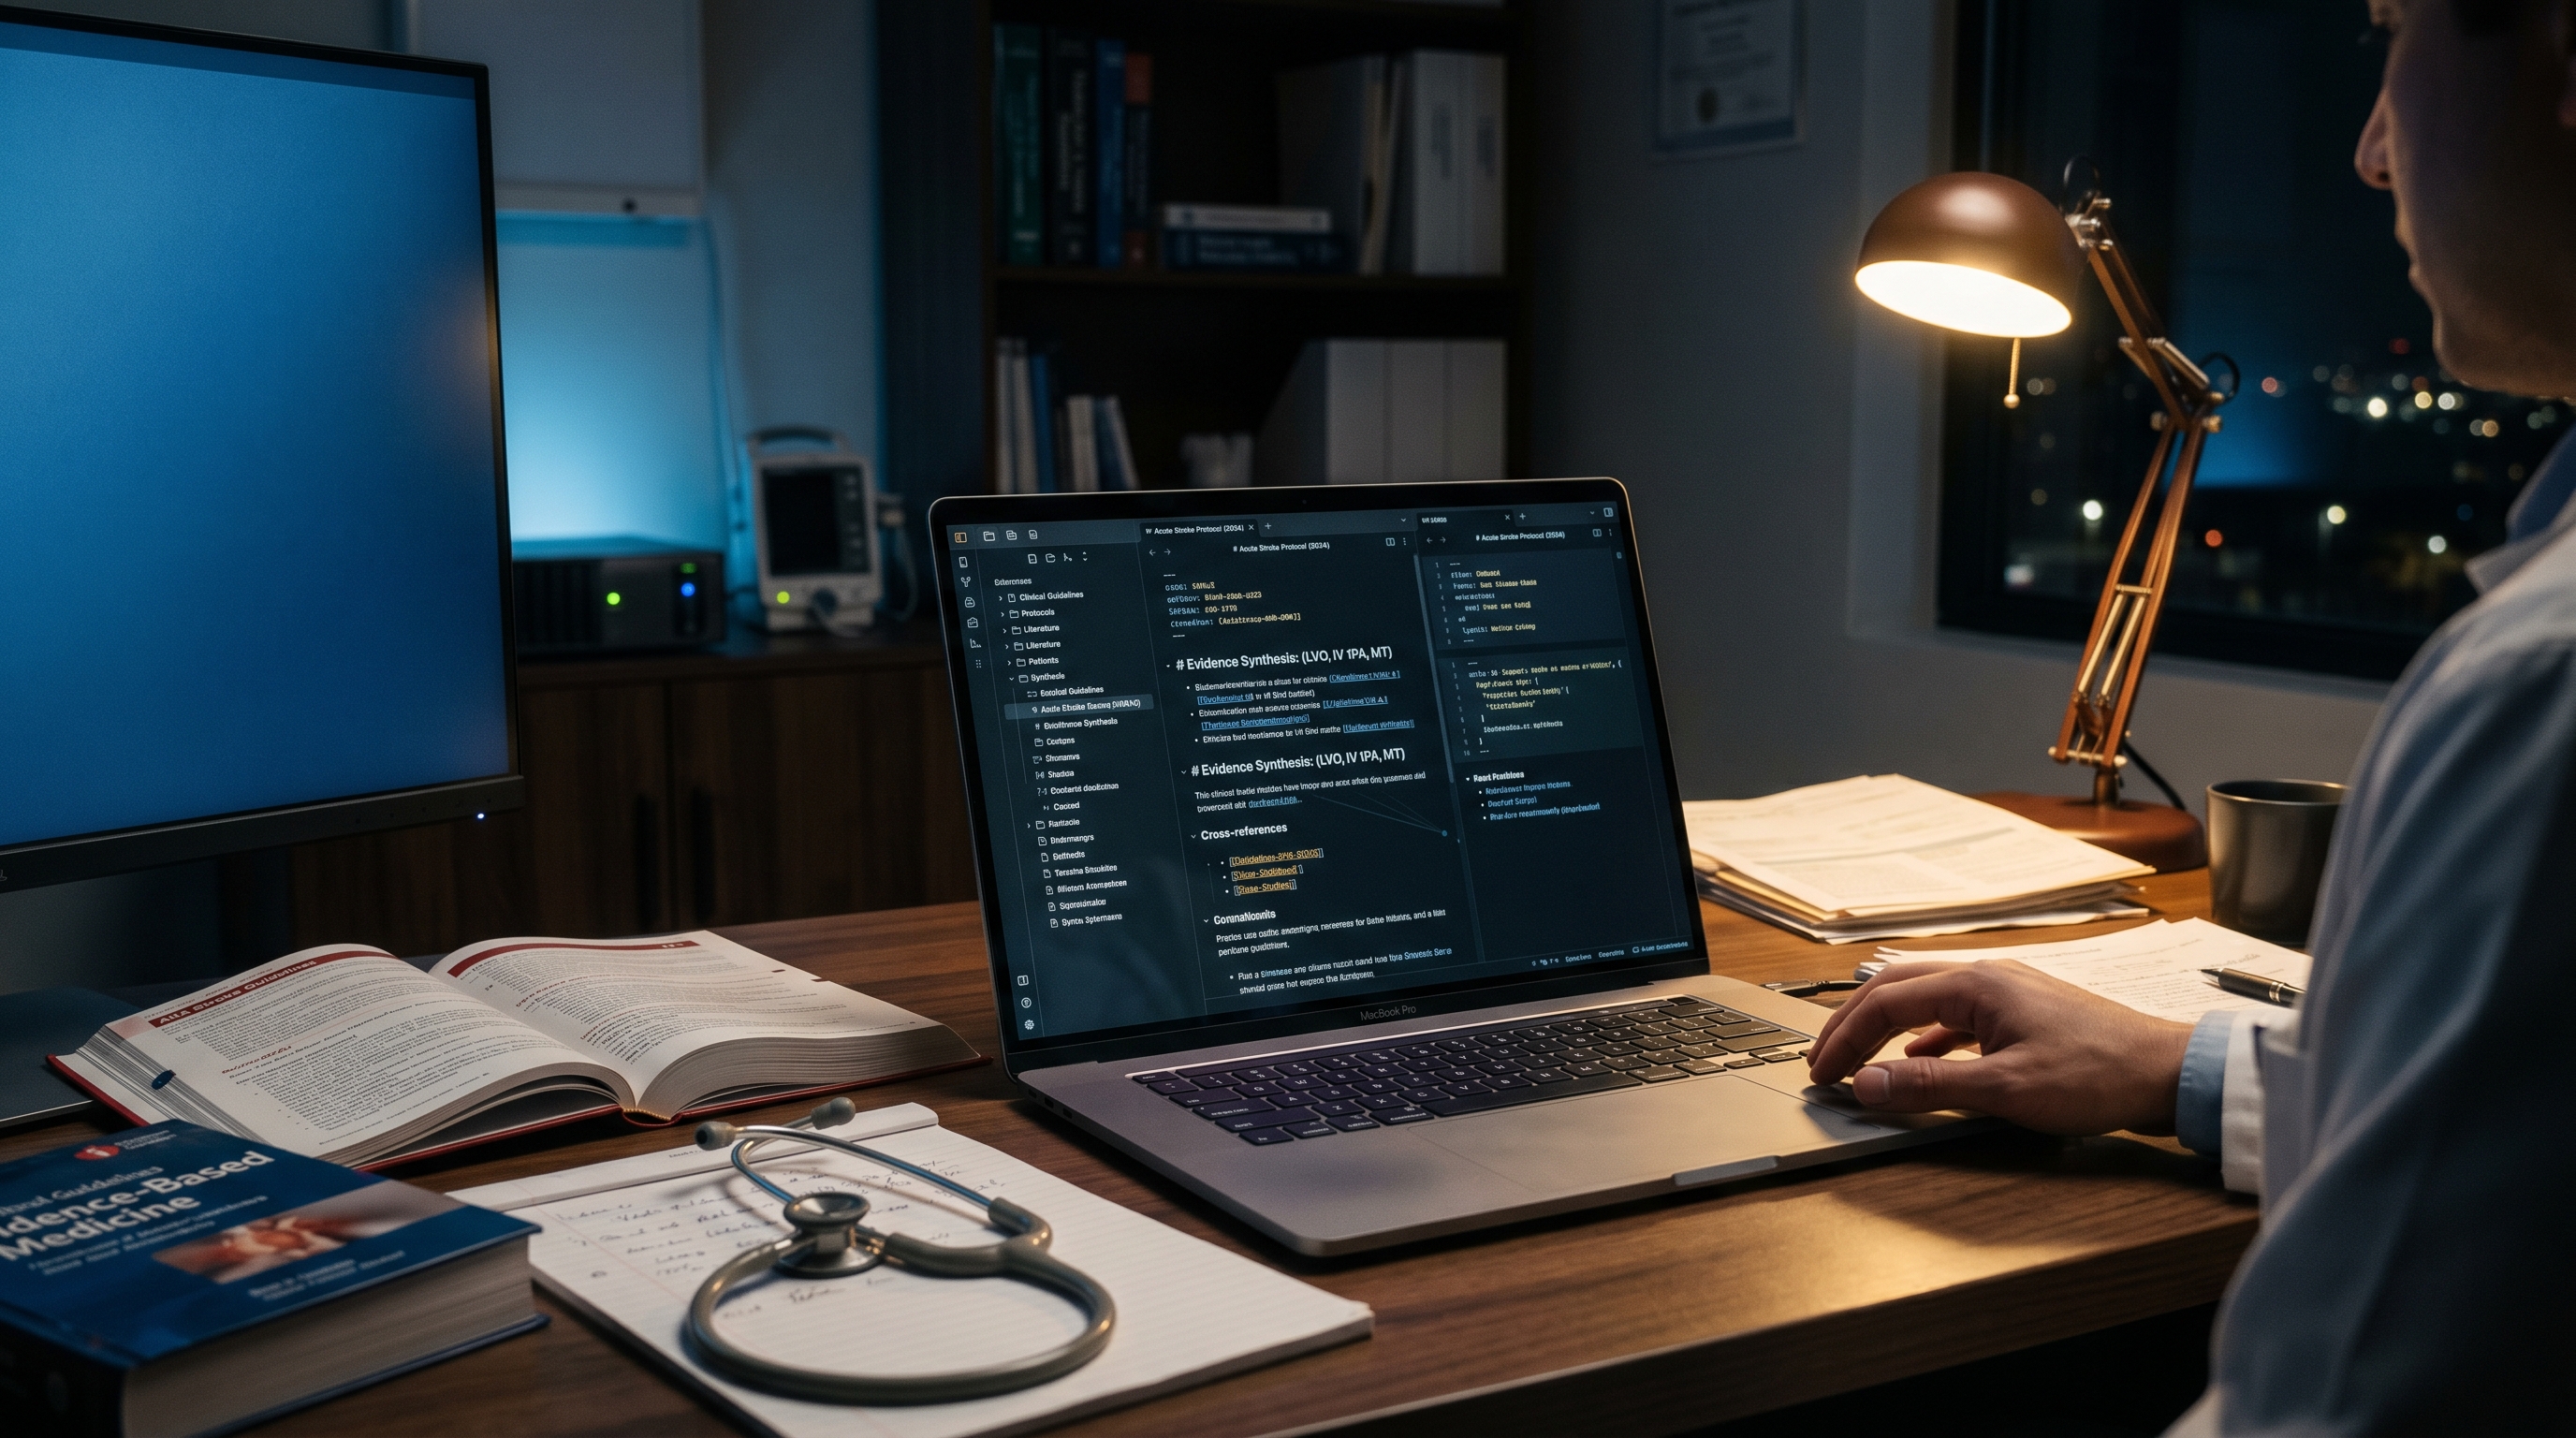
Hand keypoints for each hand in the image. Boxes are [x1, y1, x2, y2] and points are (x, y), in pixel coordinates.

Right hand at [1803, 959, 2193, 1135]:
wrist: (2167, 1073)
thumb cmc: (2098, 1075)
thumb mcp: (2005, 1089)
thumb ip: (1929, 1087)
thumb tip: (1868, 1084)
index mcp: (1977, 984)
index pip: (1885, 1003)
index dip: (1845, 1039)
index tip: (1822, 1072)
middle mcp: (1988, 977)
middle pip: (1896, 988)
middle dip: (1853, 1025)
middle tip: (1824, 1060)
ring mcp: (2007, 991)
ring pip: (1924, 999)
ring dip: (1884, 1028)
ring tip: (1860, 1059)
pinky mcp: (2023, 1012)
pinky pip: (1954, 1015)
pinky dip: (1922, 1037)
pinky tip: (1921, 1062)